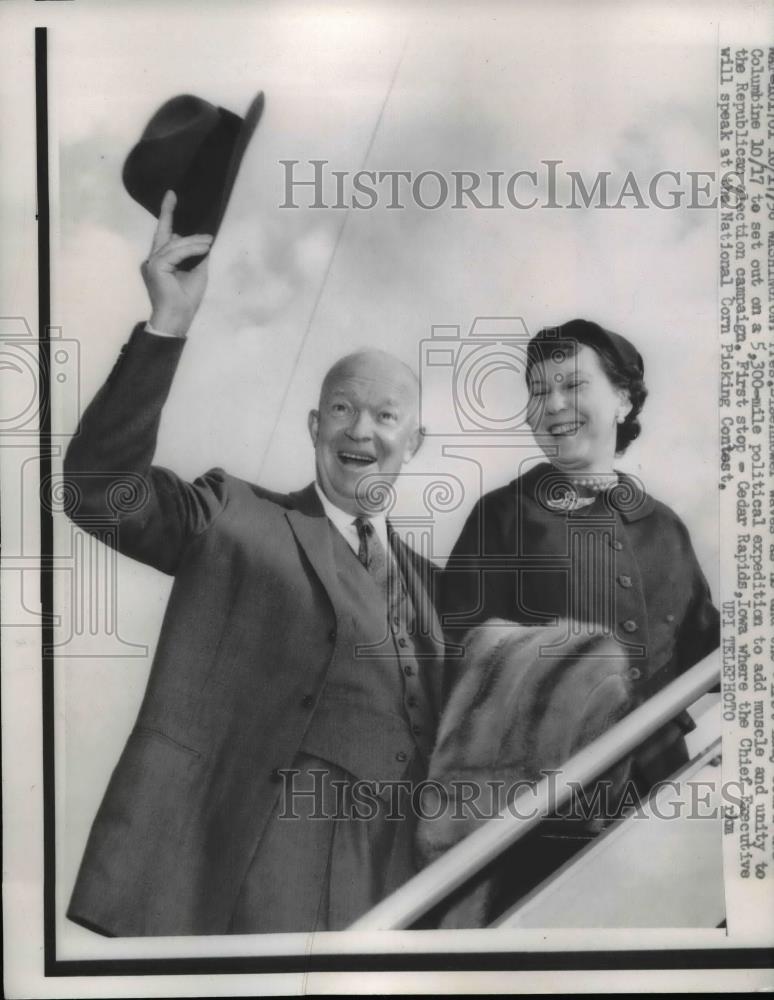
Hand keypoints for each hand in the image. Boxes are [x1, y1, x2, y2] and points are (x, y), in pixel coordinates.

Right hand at [140, 191, 212, 337]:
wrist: (179, 317)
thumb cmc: (187, 298)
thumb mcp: (197, 271)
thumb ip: (196, 255)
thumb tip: (202, 240)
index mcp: (162, 261)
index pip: (165, 235)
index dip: (167, 216)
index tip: (170, 197)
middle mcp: (154, 259)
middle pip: (164, 234)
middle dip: (167, 213)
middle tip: (172, 196)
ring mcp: (152, 263)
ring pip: (174, 244)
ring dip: (194, 242)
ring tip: (208, 241)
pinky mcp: (156, 267)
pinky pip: (175, 253)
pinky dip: (190, 249)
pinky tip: (204, 248)